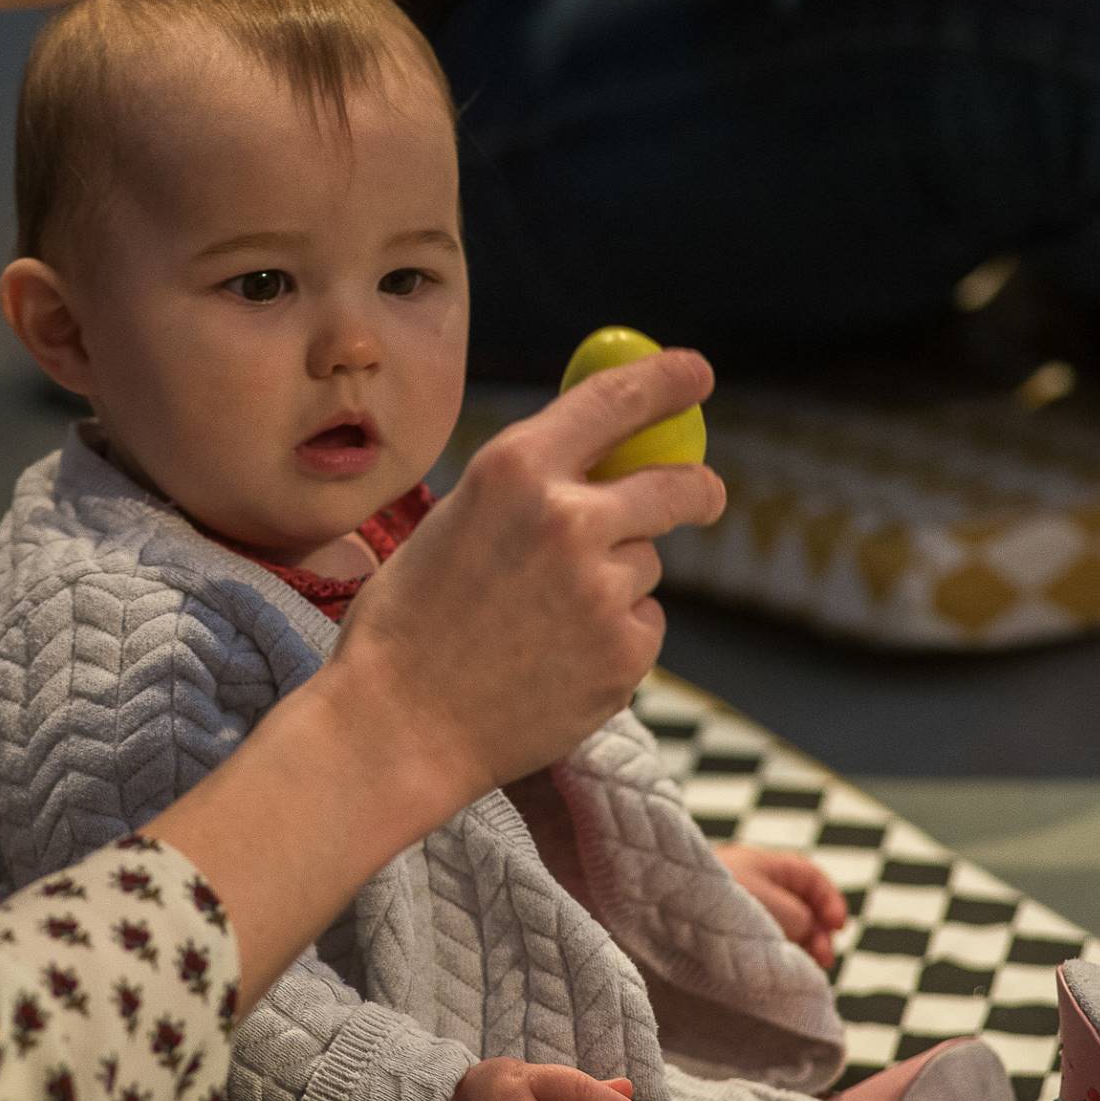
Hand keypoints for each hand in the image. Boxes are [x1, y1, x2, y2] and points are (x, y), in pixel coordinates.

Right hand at [335, 349, 724, 831]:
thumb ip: (528, 487)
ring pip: (647, 565)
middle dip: (698, 490)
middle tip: (703, 495)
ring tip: (542, 623)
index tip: (695, 373)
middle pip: (676, 485)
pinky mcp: (625, 653)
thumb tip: (599, 458)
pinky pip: (642, 626)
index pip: (617, 399)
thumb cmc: (409, 623)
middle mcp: (569, 517)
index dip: (666, 380)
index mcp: (515, 467)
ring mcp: (604, 588)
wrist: (396, 727)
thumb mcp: (456, 520)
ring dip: (618, 581)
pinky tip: (553, 663)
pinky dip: (613, 639)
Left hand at [716, 842, 845, 970]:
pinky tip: (779, 974)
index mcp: (761, 863)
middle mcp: (745, 882)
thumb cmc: (724, 905)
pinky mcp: (716, 936)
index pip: (806, 875)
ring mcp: (728, 909)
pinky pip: (754, 943)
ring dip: (795, 948)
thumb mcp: (780, 909)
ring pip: (775, 926)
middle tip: (824, 959)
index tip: (840, 927)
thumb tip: (808, 933)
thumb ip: (803, 919)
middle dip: (815, 931)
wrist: (665, 917)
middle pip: (793, 903)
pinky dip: (772, 958)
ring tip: (805, 971)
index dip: (829, 900)